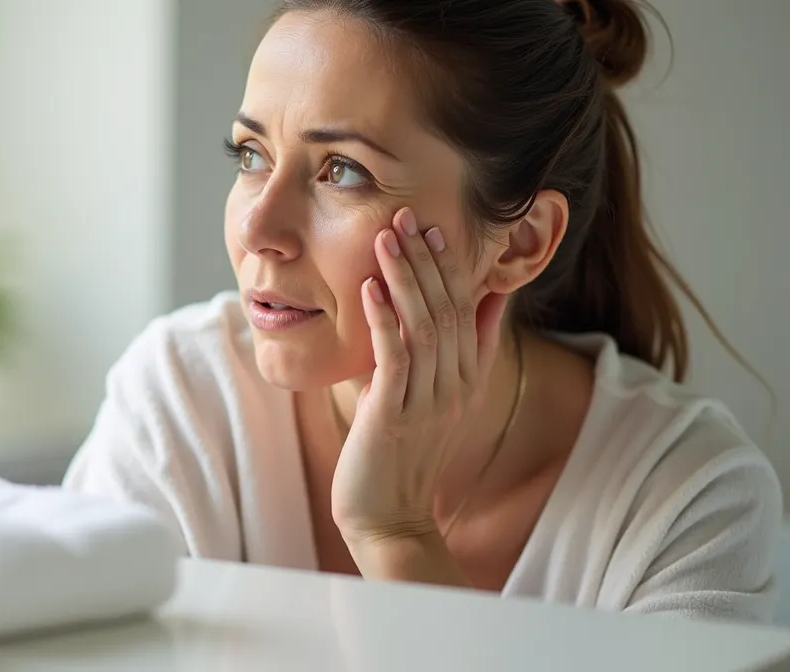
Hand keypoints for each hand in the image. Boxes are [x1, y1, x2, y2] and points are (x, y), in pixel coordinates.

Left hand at [331, 207, 508, 548]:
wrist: (389, 519)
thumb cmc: (403, 458)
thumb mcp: (438, 402)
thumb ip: (462, 355)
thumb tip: (482, 307)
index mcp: (468, 380)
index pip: (468, 310)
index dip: (452, 267)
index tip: (437, 229)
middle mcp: (456, 387)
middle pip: (450, 309)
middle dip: (428, 260)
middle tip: (409, 216)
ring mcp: (429, 402)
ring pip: (425, 326)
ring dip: (404, 278)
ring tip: (387, 238)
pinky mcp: (396, 415)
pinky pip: (395, 358)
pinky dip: (384, 319)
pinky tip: (369, 288)